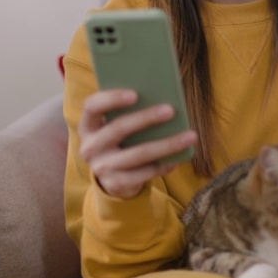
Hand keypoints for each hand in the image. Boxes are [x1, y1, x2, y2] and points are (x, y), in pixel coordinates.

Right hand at [77, 89, 197, 199]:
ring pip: (139, 153)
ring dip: (167, 144)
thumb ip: (126, 113)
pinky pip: (145, 173)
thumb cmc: (119, 143)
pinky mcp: (116, 184)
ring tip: (190, 135)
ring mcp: (102, 168)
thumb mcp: (114, 128)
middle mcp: (90, 147)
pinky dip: (164, 165)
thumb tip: (160, 97)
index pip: (92, 106)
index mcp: (87, 126)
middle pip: (119, 128)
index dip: (111, 98)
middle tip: (171, 110)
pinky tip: (179, 158)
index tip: (135, 93)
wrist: (112, 180)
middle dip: (147, 118)